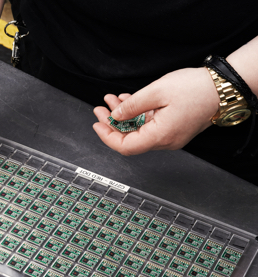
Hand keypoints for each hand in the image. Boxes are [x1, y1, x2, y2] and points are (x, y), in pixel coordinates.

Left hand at [93, 67, 219, 155]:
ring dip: (123, 115)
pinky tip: (129, 101)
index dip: (107, 136)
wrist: (223, 87)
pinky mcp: (173, 128)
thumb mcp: (157, 91)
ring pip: (138, 130)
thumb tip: (116, 115)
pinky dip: (136, 114)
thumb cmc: (197, 88)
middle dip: (112, 123)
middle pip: (130, 138)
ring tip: (112, 100)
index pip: (126, 146)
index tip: (97, 124)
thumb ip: (133, 105)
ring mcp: (170, 135)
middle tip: (100, 109)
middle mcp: (166, 140)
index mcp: (161, 135)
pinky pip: (149, 125)